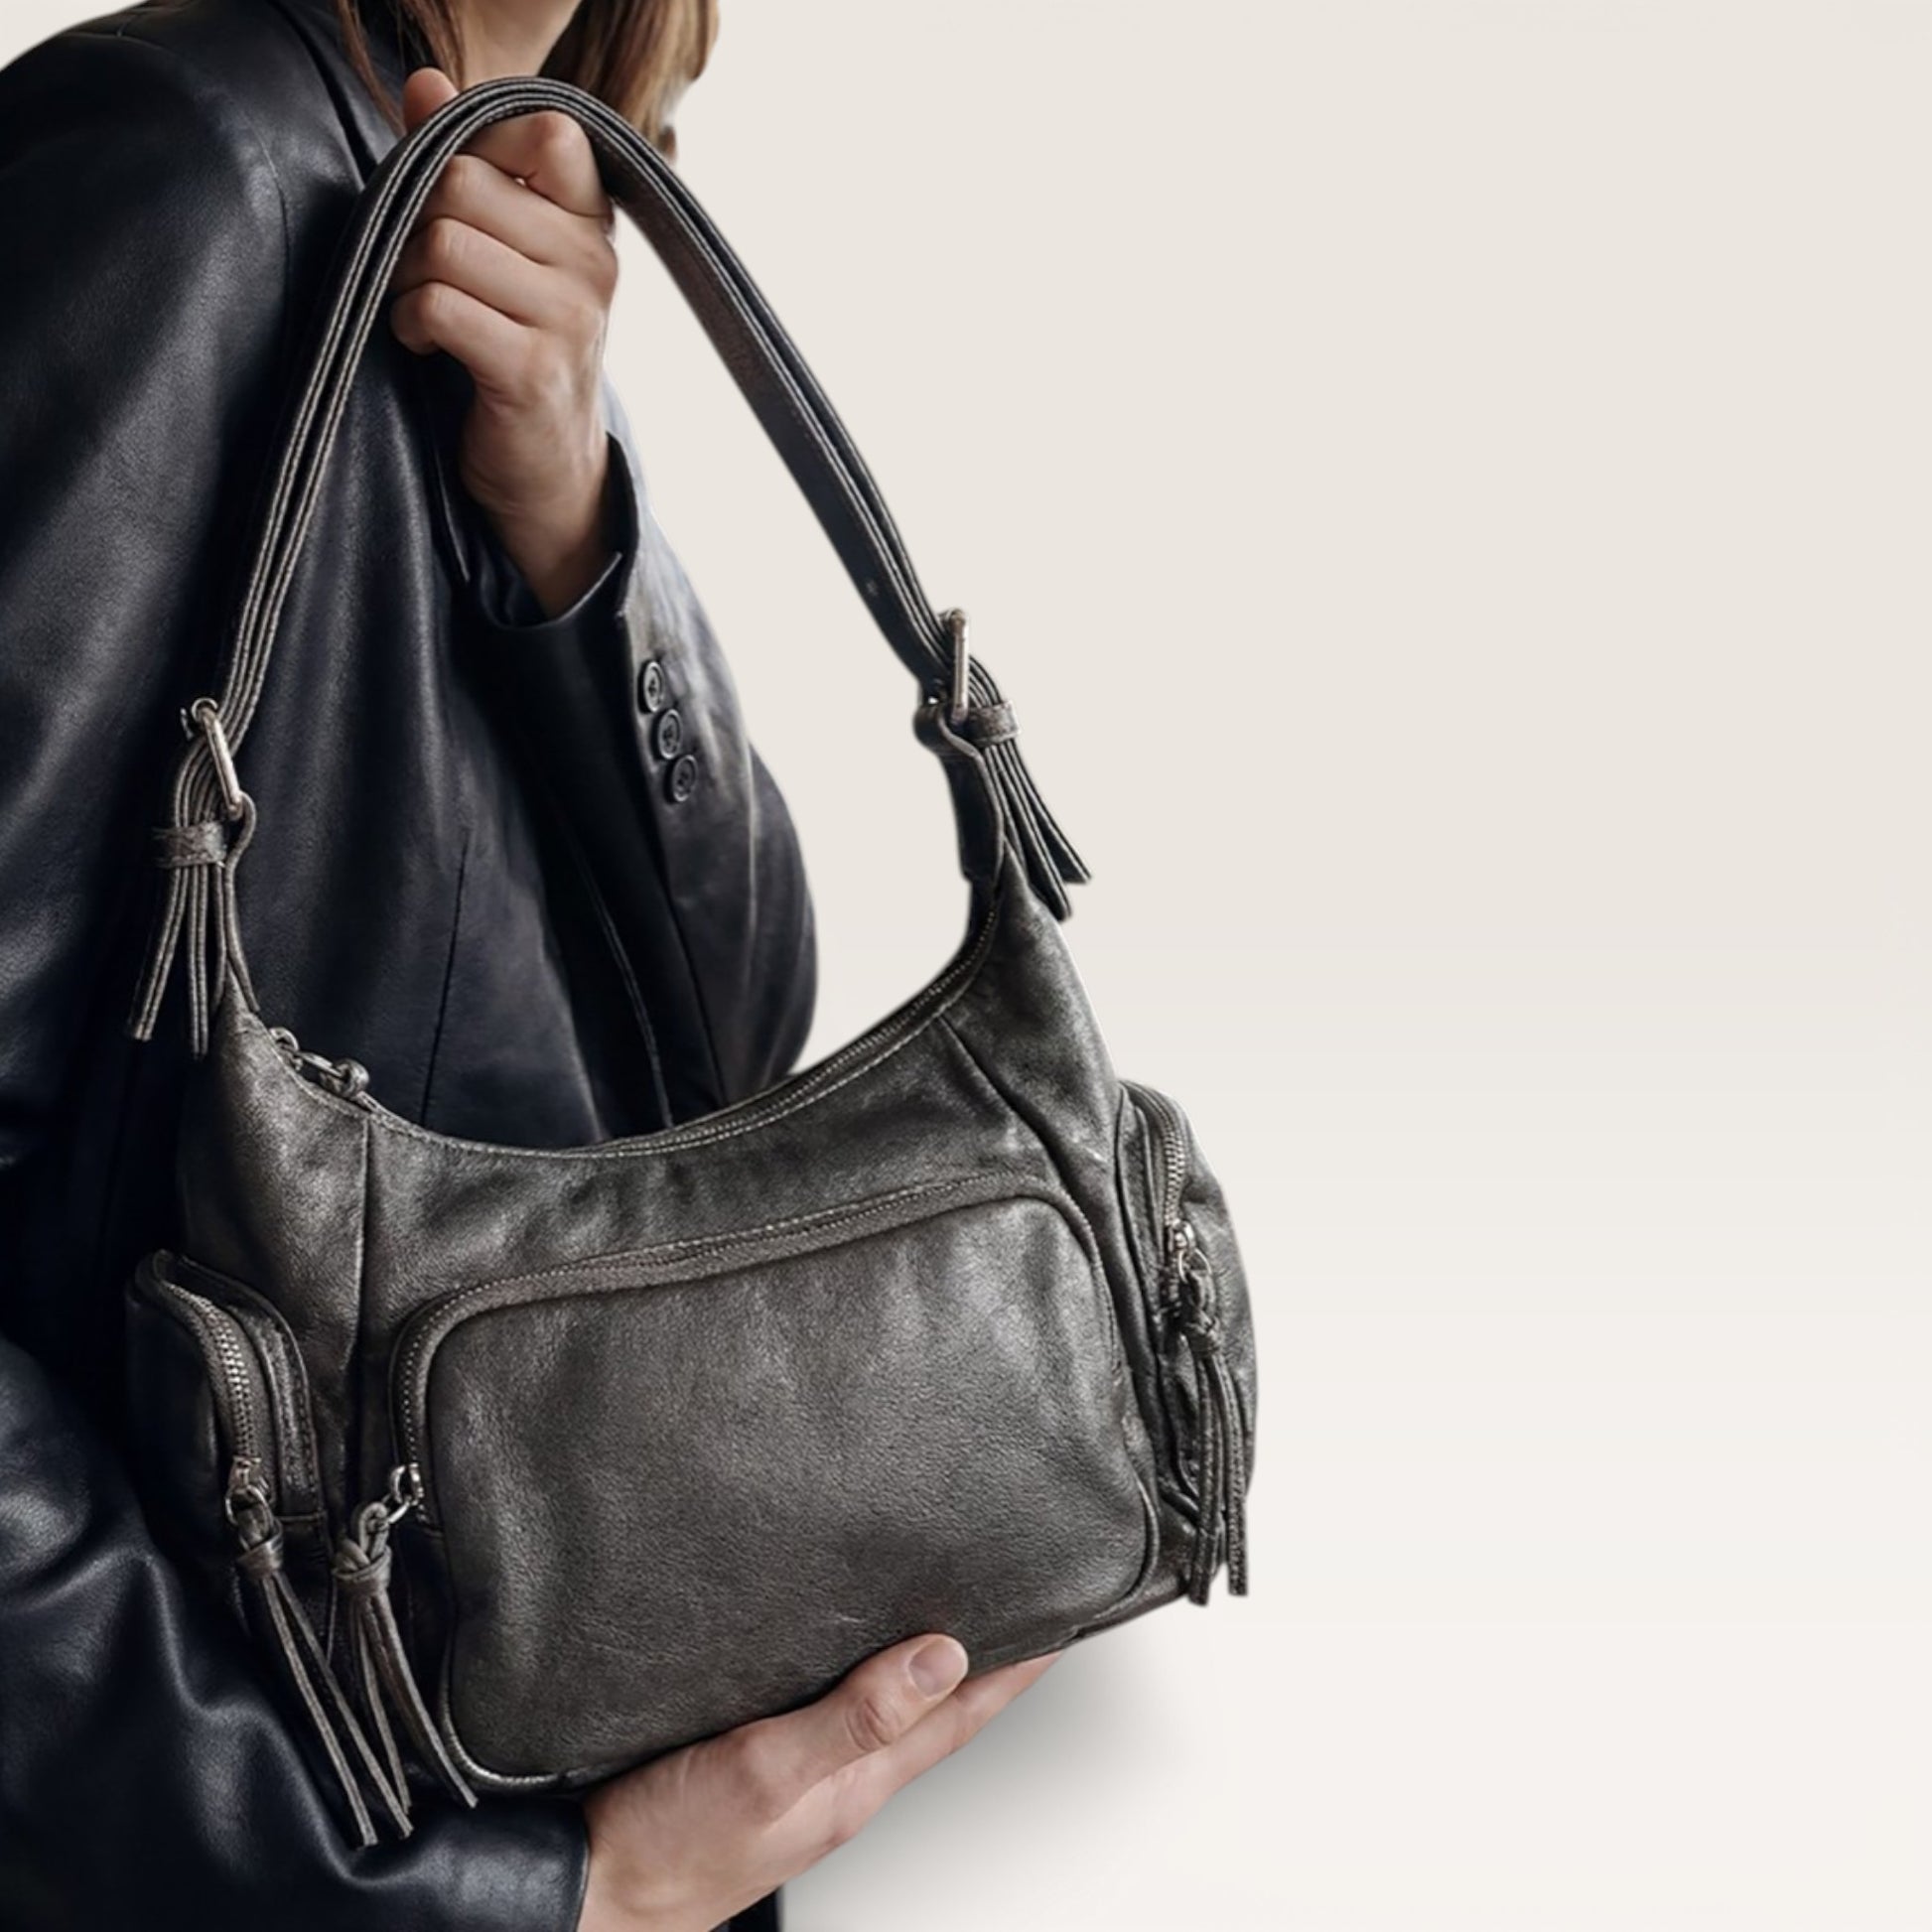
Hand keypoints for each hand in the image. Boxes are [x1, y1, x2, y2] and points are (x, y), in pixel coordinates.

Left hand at [389, 68, 620, 616]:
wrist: (548, 471)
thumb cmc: (514, 348)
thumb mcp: (500, 249)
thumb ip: (463, 161)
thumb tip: (424, 80)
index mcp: (592, 223)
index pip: (544, 130)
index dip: (479, 145)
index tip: (462, 198)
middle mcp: (594, 265)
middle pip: (462, 181)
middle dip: (415, 218)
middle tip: (418, 266)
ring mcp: (570, 320)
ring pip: (443, 241)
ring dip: (405, 275)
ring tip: (420, 307)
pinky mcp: (532, 370)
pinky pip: (437, 304)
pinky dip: (410, 320)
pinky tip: (423, 341)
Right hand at [575, 1634, 1060, 1931]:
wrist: (587, 1891)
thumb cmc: (669, 1851)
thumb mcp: (766, 1771)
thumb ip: (853, 1717)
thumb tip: (942, 1658)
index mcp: (860, 1781)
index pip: (964, 1712)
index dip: (1017, 1663)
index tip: (1062, 1614)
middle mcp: (842, 1777)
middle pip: (936, 1708)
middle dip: (983, 1652)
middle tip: (1019, 1592)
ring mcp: (801, 1775)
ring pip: (884, 1704)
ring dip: (924, 1656)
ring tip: (952, 1603)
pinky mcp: (755, 1762)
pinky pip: (829, 1706)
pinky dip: (855, 1670)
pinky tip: (842, 1644)